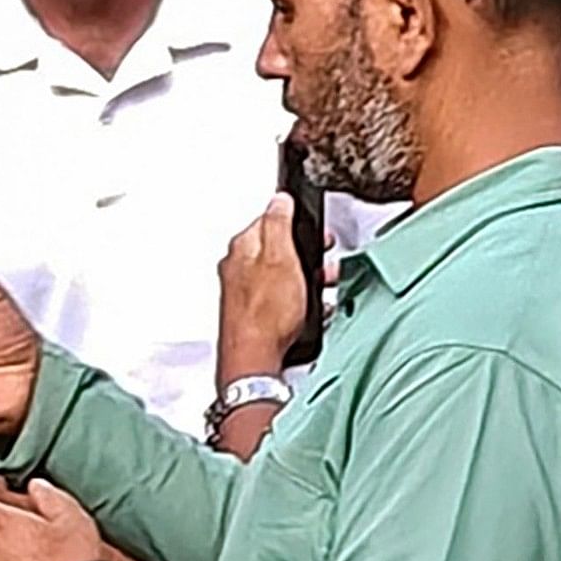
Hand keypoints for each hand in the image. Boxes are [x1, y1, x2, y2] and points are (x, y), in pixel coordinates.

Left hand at [216, 195, 309, 376]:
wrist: (254, 361)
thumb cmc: (266, 314)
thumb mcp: (281, 257)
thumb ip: (279, 223)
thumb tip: (279, 199)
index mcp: (243, 247)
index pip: (270, 219)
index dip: (297, 221)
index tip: (316, 231)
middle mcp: (238, 267)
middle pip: (276, 248)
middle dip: (304, 253)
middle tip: (322, 261)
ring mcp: (244, 292)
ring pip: (280, 275)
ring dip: (304, 279)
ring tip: (321, 287)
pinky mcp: (253, 314)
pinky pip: (280, 299)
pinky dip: (297, 301)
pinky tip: (308, 310)